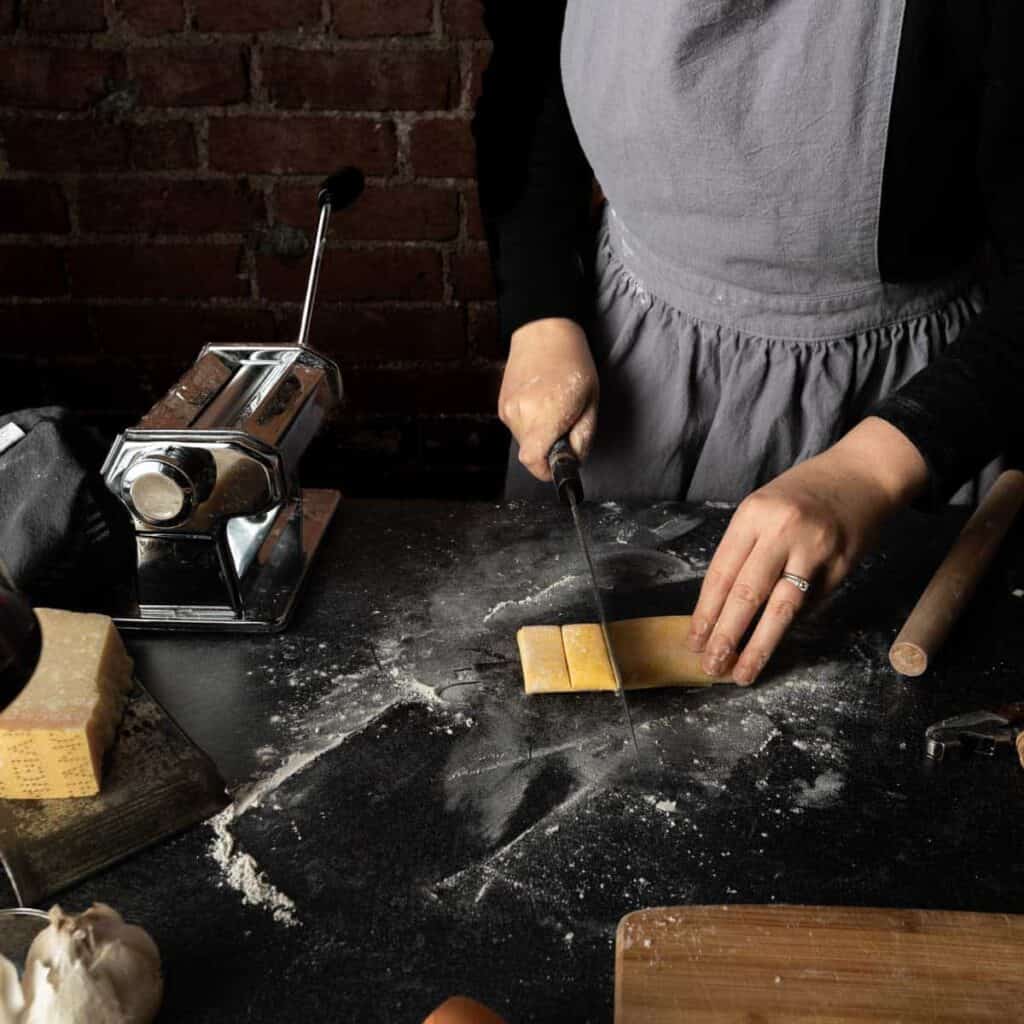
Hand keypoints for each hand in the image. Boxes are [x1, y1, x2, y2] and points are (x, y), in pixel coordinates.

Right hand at [498, 318, 598, 480]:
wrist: (544, 331)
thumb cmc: (573, 363)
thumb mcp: (591, 402)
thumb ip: (583, 437)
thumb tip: (573, 460)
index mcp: (547, 414)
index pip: (534, 461)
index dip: (546, 471)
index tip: (558, 467)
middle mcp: (522, 414)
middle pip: (531, 454)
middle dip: (548, 449)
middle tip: (565, 425)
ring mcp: (508, 409)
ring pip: (524, 441)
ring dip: (539, 435)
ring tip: (552, 407)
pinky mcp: (502, 405)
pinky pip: (517, 427)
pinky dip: (529, 423)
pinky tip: (540, 402)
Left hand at [687, 417, 929, 684]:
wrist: (863, 473)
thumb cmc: (803, 493)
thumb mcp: (763, 508)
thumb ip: (745, 549)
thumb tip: (723, 607)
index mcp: (753, 515)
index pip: (722, 573)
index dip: (706, 612)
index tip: (694, 641)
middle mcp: (782, 531)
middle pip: (747, 593)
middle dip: (726, 635)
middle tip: (711, 666)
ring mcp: (815, 549)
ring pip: (781, 608)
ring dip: (758, 646)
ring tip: (741, 673)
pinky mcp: (843, 565)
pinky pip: (811, 604)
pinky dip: (790, 626)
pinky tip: (774, 643)